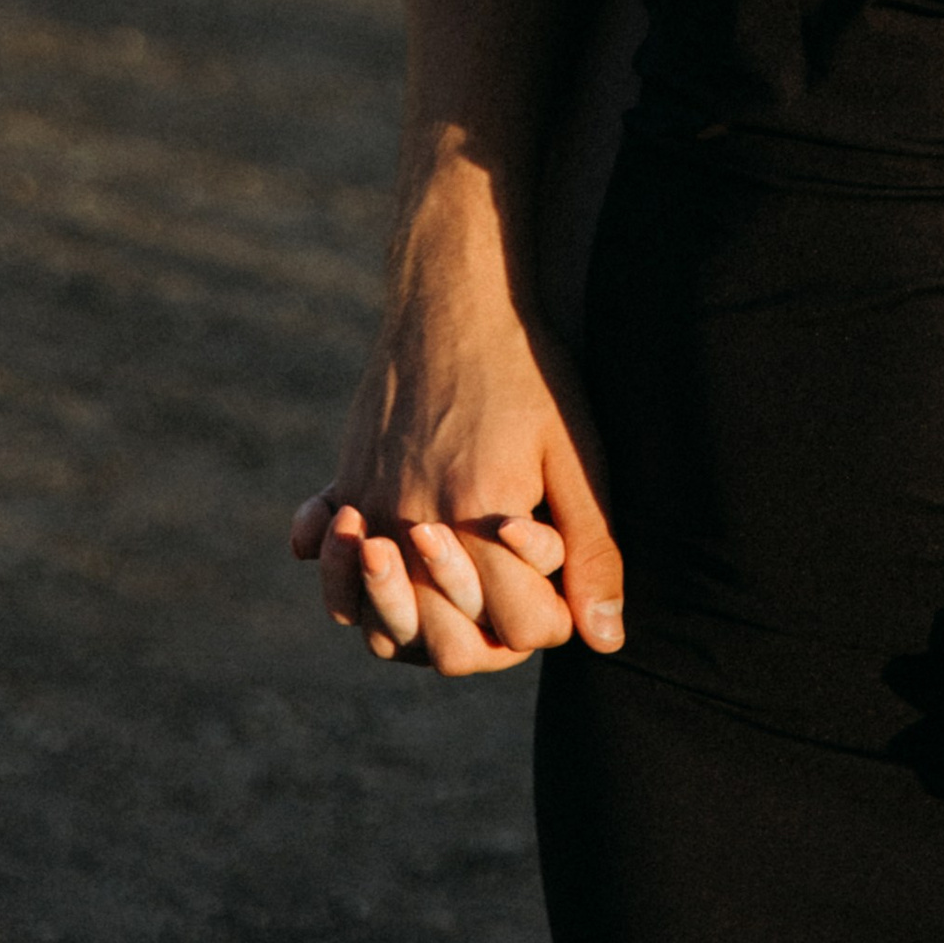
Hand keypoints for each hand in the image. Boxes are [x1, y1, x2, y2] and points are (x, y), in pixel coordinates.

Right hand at [292, 230, 621, 677]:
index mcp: (481, 520)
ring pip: (379, 626)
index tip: (562, 590)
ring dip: (420, 630)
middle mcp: (416, 526)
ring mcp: (374, 510)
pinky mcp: (349, 488)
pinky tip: (386, 576)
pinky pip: (337, 576)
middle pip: (445, 646)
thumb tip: (607, 640)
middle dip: (490, 639)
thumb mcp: (576, 450)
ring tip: (455, 601)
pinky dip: (353, 594)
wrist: (454, 296)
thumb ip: (592, 546)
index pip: (519, 629)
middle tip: (514, 600)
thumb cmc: (528, 370)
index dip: (551, 622)